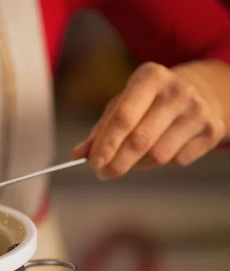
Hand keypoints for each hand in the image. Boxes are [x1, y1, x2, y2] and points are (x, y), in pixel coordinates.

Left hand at [73, 62, 226, 178]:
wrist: (203, 90)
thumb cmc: (150, 100)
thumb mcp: (123, 104)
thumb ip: (100, 129)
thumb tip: (78, 154)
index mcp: (150, 77)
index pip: (123, 117)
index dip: (106, 144)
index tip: (93, 163)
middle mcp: (177, 91)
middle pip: (140, 140)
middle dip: (117, 162)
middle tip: (104, 173)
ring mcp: (198, 111)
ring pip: (158, 155)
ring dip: (138, 164)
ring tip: (131, 159)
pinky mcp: (212, 130)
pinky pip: (177, 160)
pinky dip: (161, 163)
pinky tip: (160, 149)